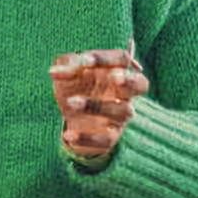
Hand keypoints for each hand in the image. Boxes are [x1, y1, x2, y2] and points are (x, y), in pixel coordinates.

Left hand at [50, 44, 148, 158]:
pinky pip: (107, 139)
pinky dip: (87, 137)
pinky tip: (68, 135)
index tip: (85, 62)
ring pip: (123, 111)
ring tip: (70, 103)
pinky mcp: (111, 137)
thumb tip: (55, 72)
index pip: (122, 59)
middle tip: (114, 77)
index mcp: (116, 70)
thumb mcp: (68, 72)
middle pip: (141, 84)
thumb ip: (65, 67)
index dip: (105, 59)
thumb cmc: (75, 87)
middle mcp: (124, 93)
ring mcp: (120, 116)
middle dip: (130, 80)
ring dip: (97, 105)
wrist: (71, 120)